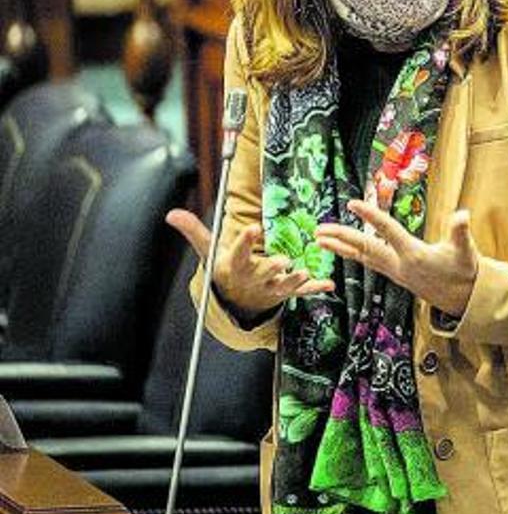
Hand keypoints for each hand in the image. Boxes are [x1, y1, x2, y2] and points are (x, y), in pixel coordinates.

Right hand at [166, 209, 333, 319]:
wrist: (237, 300)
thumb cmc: (226, 269)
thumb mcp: (210, 251)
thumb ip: (195, 231)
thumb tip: (171, 214)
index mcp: (235, 265)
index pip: (238, 252)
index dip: (245, 241)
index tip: (253, 228)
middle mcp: (254, 278)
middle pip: (263, 272)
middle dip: (272, 267)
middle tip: (281, 260)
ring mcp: (271, 287)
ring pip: (284, 285)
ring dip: (294, 280)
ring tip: (303, 273)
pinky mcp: (286, 292)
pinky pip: (302, 292)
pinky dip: (315, 288)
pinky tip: (329, 284)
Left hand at [315, 203, 478, 317]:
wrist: (461, 299)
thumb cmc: (464, 271)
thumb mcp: (465, 251)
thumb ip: (461, 232)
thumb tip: (463, 215)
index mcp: (413, 255)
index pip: (388, 231)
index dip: (371, 216)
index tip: (353, 204)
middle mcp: (399, 265)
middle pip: (365, 248)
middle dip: (342, 238)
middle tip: (319, 229)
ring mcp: (395, 272)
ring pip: (362, 258)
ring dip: (340, 248)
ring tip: (320, 239)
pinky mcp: (395, 275)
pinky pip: (368, 263)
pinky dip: (353, 255)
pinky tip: (344, 250)